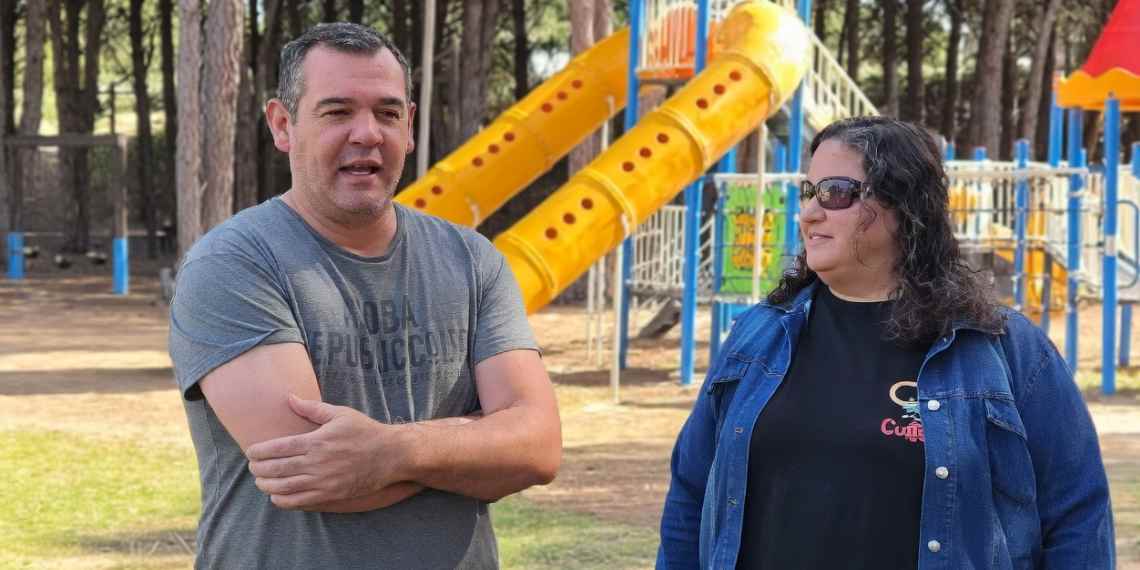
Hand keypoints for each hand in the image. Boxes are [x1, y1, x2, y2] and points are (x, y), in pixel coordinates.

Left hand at [246, 395, 411, 509]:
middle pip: (275, 470)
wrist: (390, 455)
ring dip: (266, 486)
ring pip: (282, 489)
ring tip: (261, 481)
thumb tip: (289, 398)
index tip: (251, 452)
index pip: (277, 448)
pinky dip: (282, 500)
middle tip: (253, 467)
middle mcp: (316, 463)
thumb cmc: (365, 431)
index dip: (258, 452)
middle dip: (258, 469)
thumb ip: (311, 408)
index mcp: (316, 441)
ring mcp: (322, 482)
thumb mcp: (340, 414)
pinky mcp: (329, 495)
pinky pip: (298, 502)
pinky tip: (277, 495)